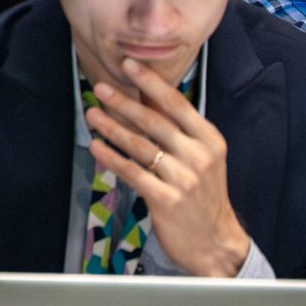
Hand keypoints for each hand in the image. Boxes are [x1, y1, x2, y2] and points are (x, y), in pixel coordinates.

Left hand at [85, 58, 250, 276]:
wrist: (214, 240)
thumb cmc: (202, 192)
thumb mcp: (199, 155)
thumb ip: (176, 125)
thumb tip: (148, 90)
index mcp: (210, 140)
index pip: (177, 104)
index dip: (152, 82)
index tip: (129, 64)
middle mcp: (199, 156)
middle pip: (155, 122)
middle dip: (124, 102)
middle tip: (100, 88)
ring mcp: (184, 179)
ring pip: (140, 145)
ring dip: (111, 128)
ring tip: (91, 114)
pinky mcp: (167, 199)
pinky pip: (133, 173)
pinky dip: (111, 158)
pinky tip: (96, 147)